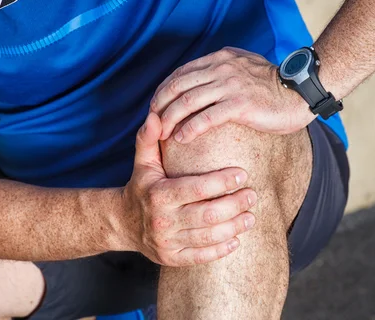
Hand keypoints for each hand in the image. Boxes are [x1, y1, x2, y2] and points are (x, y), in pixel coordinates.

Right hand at [118, 112, 256, 265]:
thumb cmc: (141, 186)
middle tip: (253, 195)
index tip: (243, 173)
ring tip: (251, 217)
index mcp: (159, 194)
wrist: (121, 223)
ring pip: (208, 237)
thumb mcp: (143, 162)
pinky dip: (221, 250)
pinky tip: (237, 240)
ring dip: (234, 227)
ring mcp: (167, 242)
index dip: (222, 181)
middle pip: (207, 215)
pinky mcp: (171, 258)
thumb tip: (155, 115)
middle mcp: (163, 220)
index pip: (196, 188)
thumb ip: (149, 139)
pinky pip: (200, 256)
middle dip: (235, 205)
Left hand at [150, 47, 315, 142]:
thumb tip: (206, 79)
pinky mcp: (240, 103)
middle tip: (152, 123)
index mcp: (221, 58)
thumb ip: (225, 69)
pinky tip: (181, 138)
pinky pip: (206, 117)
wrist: (301, 93)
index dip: (164, 90)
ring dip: (170, 119)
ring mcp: (231, 84)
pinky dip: (190, 128)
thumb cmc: (274, 86)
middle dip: (160, 105)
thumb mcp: (246, 67)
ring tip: (162, 134)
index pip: (181, 72)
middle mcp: (222, 67)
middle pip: (178, 85)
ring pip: (188, 101)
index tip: (156, 107)